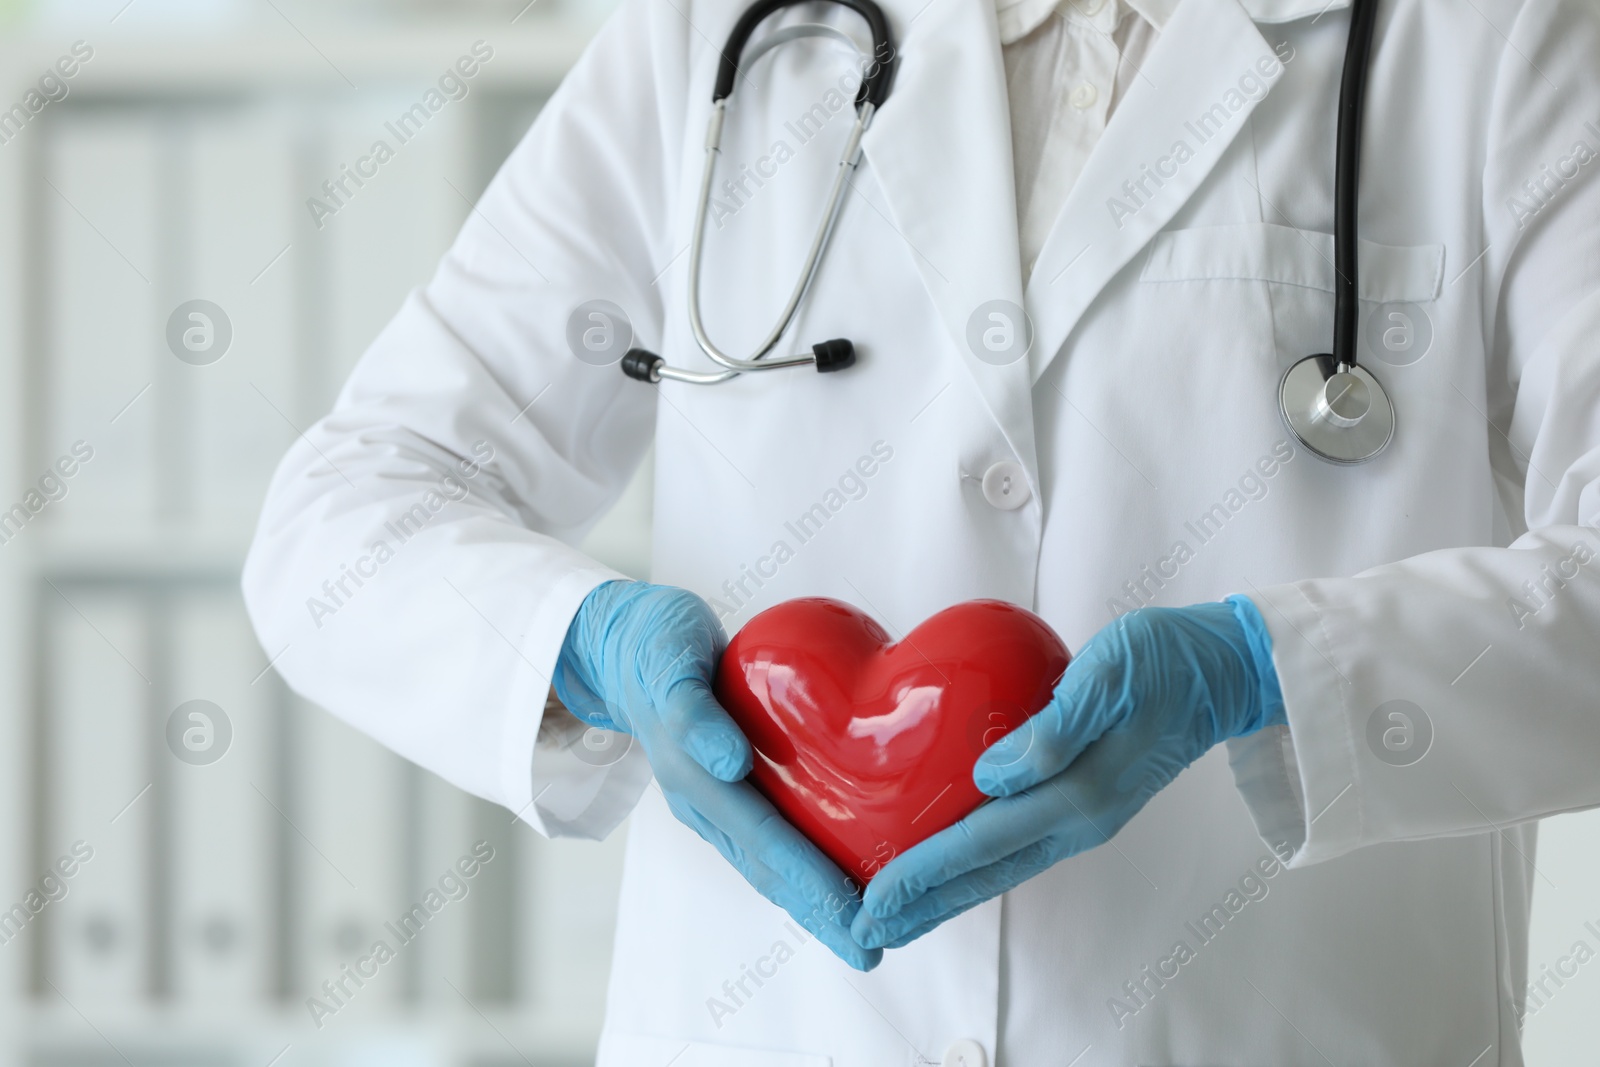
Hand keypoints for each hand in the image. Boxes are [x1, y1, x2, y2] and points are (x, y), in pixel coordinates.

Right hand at [554, 580, 880, 970]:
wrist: (623, 642)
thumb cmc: (653, 644)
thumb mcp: (668, 662)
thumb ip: (693, 714)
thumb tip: (729, 763)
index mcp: (695, 777)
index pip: (766, 840)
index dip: (811, 881)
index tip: (853, 917)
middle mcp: (705, 800)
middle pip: (770, 869)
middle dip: (820, 912)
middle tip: (871, 952)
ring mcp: (714, 799)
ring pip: (769, 862)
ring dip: (813, 901)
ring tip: (861, 934)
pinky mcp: (727, 787)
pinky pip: (770, 836)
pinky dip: (804, 865)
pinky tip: (840, 876)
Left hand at [850, 597, 1284, 950]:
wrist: (1227, 672)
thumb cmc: (1166, 661)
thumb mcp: (1110, 675)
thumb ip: (1055, 728)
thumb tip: (994, 774)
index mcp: (1081, 793)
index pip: (983, 841)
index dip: (926, 870)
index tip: (878, 897)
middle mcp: (1080, 819)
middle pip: (987, 873)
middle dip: (926, 902)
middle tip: (870, 928)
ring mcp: (1084, 817)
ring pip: (1001, 866)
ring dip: (947, 892)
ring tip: (900, 912)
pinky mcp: (1085, 803)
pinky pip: (1016, 846)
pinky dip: (976, 865)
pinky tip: (951, 867)